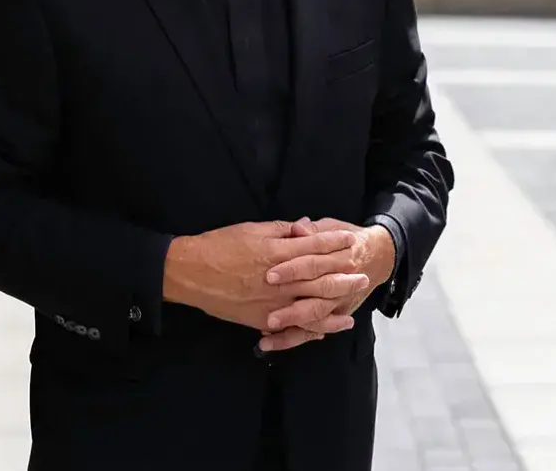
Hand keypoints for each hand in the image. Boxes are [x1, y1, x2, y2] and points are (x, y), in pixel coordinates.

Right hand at [162, 219, 369, 333]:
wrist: (192, 273)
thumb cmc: (220, 246)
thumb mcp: (251, 229)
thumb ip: (282, 230)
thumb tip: (306, 227)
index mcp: (277, 253)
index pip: (315, 247)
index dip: (335, 242)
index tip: (351, 239)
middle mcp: (280, 280)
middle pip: (321, 278)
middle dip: (344, 274)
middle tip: (363, 272)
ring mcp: (273, 303)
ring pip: (313, 305)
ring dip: (336, 301)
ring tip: (353, 299)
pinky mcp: (263, 320)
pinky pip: (294, 326)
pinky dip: (313, 327)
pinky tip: (327, 327)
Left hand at [256, 217, 394, 352]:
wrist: (378, 255)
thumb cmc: (347, 239)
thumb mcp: (331, 227)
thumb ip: (312, 231)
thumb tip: (297, 228)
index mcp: (339, 257)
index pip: (314, 264)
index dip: (292, 270)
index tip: (270, 275)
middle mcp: (342, 282)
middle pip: (316, 295)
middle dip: (292, 306)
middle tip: (269, 314)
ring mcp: (340, 302)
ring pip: (317, 317)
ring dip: (292, 325)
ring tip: (268, 330)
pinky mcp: (336, 315)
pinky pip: (315, 330)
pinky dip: (294, 337)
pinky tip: (272, 342)